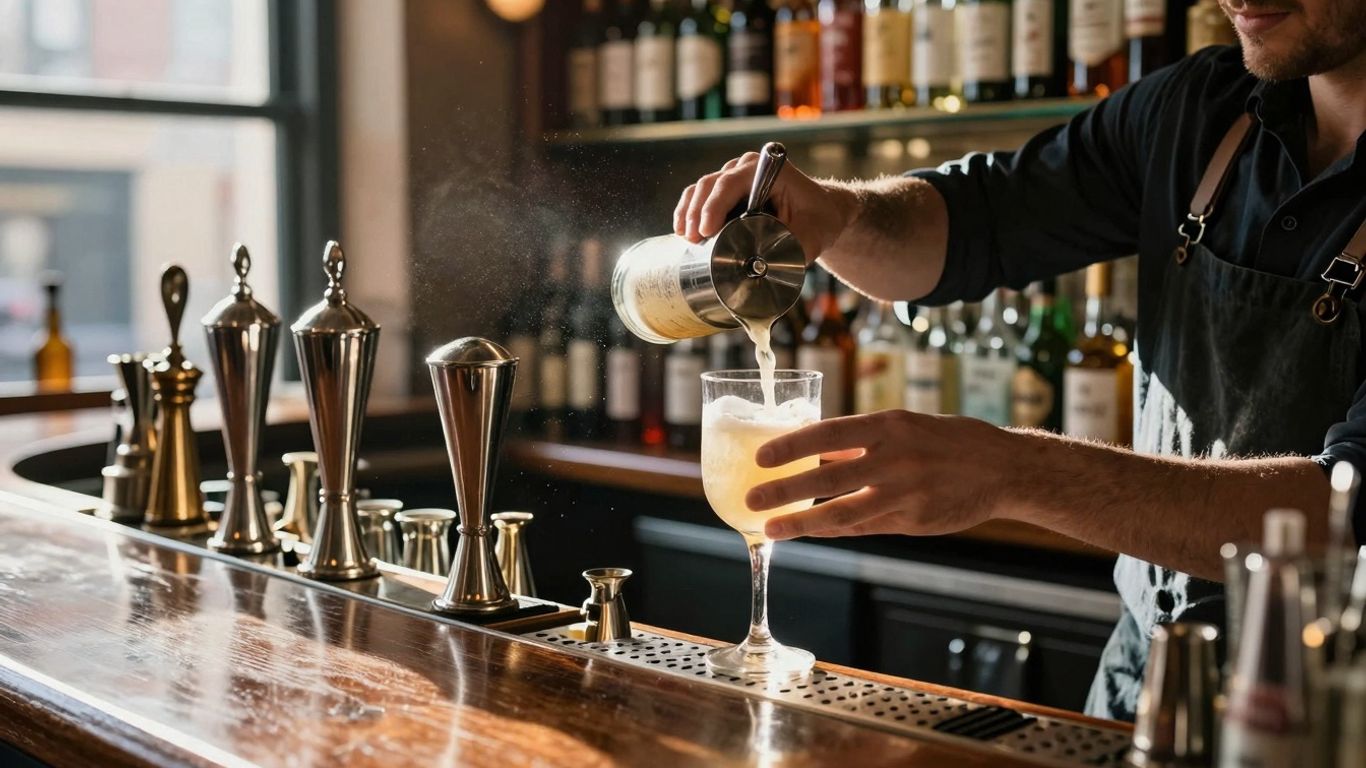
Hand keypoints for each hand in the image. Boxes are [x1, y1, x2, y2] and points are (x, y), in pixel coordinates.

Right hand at [672, 151, 854, 262]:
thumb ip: (790, 248)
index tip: (706, 231)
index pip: (732, 182)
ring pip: (701, 188)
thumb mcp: (812, 238)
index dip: (714, 205)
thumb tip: (760, 265)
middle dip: (697, 212)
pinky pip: (700, 195)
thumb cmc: (819, 221)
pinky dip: (689, 211)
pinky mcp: (726, 191)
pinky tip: (682, 230)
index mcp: (769, 170)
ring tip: (685, 238)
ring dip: (689, 212)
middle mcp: (747, 167)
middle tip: (692, 240)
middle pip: (711, 184)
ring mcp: (734, 176)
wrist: (822, 212)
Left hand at [745, 410, 1023, 539]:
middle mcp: (895, 458)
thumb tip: (814, 454)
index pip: (828, 434)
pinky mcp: (914, 521)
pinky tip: (812, 530)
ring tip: (772, 528)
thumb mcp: (904, 426)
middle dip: (785, 490)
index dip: (791, 446)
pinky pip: (865, 527)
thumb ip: (861, 442)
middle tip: (753, 498)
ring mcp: (905, 493)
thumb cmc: (947, 441)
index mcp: (888, 425)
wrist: (1002, 468)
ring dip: (803, 521)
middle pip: (828, 478)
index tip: (760, 457)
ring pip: (843, 512)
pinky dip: (835, 529)